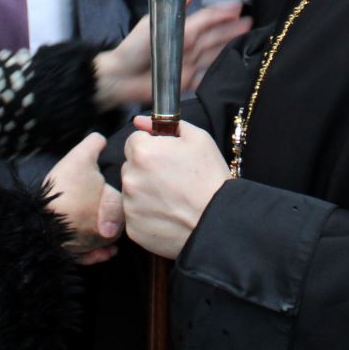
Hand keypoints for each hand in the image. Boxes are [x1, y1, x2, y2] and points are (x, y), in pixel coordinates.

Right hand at [43, 132, 119, 264]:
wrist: (39, 221)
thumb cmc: (63, 189)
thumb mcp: (79, 158)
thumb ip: (93, 145)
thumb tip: (101, 137)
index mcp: (115, 208)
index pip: (127, 202)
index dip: (121, 193)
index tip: (114, 188)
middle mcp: (108, 231)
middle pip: (118, 224)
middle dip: (114, 216)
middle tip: (104, 203)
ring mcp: (92, 246)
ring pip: (105, 241)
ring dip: (106, 234)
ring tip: (101, 223)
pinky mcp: (76, 257)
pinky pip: (91, 257)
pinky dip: (96, 254)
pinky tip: (98, 249)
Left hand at [94, 1, 251, 110]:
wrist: (121, 76)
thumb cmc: (134, 48)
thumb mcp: (154, 21)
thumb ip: (175, 7)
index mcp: (180, 29)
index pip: (206, 19)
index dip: (222, 12)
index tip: (238, 6)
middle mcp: (186, 45)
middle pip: (214, 35)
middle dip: (231, 27)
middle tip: (248, 20)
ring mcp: (188, 64)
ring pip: (213, 52)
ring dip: (229, 44)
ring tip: (245, 35)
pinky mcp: (186, 81)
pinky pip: (205, 75)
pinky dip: (216, 71)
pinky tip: (230, 65)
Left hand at [121, 116, 227, 260]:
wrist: (218, 220)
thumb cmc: (210, 177)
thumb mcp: (198, 139)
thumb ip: (167, 124)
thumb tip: (140, 121)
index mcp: (142, 152)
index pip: (134, 141)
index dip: (152, 147)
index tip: (167, 157)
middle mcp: (130, 178)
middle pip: (131, 166)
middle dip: (146, 169)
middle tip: (172, 179)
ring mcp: (130, 205)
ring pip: (133, 191)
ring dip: (146, 192)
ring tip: (172, 198)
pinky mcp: (133, 228)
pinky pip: (136, 216)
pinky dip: (148, 215)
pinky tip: (168, 215)